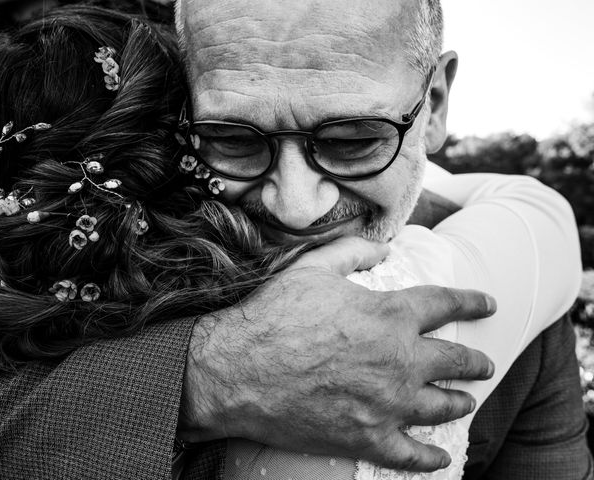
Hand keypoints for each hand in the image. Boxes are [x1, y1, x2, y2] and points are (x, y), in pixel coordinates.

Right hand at [179, 236, 495, 471]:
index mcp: (390, 315)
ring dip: (458, 402)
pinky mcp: (367, 438)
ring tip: (464, 402)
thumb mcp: (313, 267)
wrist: (236, 369)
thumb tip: (385, 245)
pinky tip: (440, 457)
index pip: (446, 304)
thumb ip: (354, 251)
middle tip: (484, 364)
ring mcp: (387, 404)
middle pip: (454, 360)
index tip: (489, 304)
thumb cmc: (273, 314)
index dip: (471, 301)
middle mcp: (400, 360)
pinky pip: (412, 455)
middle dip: (475, 361)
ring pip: (442, 406)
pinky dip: (430, 458)